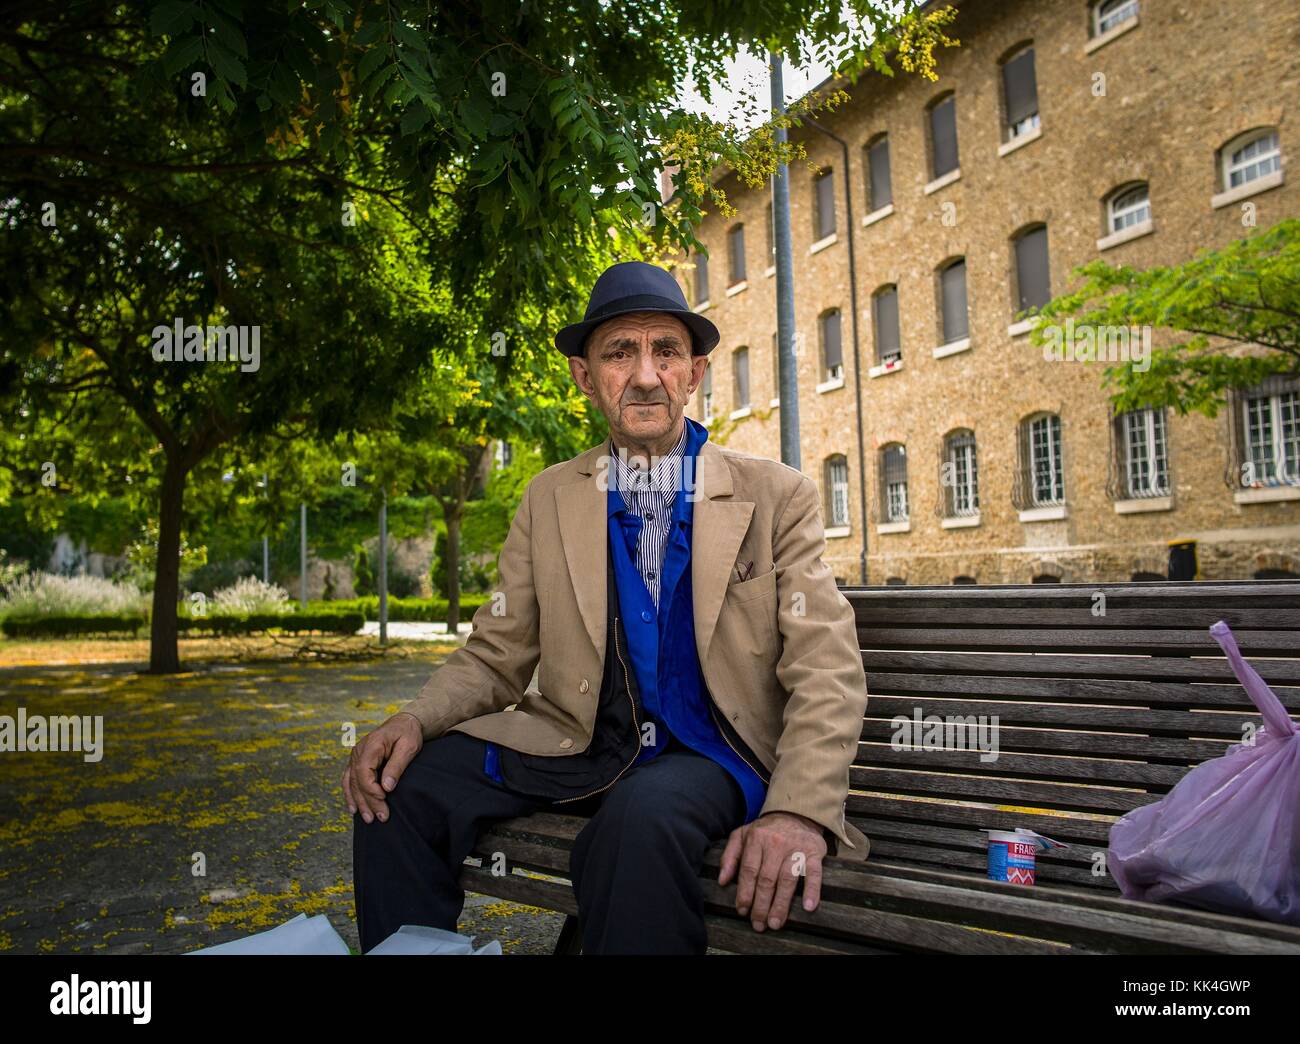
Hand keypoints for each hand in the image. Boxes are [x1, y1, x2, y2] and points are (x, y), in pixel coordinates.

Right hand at [342, 712, 422, 823]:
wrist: (403, 723)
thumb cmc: (408, 733)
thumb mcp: (408, 747)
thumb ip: (397, 766)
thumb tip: (387, 787)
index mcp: (371, 745)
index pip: (363, 771)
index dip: (371, 788)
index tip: (384, 798)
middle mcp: (359, 751)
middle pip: (358, 781)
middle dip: (368, 801)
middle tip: (381, 817)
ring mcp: (355, 756)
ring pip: (352, 783)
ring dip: (359, 802)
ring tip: (369, 819)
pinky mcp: (357, 762)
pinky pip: (349, 780)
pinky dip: (350, 795)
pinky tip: (354, 808)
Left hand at [718, 811, 826, 931]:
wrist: (796, 813)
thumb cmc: (766, 831)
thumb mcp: (742, 835)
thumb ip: (730, 856)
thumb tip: (722, 881)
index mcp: (756, 840)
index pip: (749, 870)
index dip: (745, 893)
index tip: (742, 911)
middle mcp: (775, 843)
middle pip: (767, 879)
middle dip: (761, 904)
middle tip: (759, 924)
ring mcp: (796, 848)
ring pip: (787, 879)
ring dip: (781, 904)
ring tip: (775, 923)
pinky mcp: (814, 852)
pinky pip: (814, 873)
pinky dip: (812, 890)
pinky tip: (808, 907)